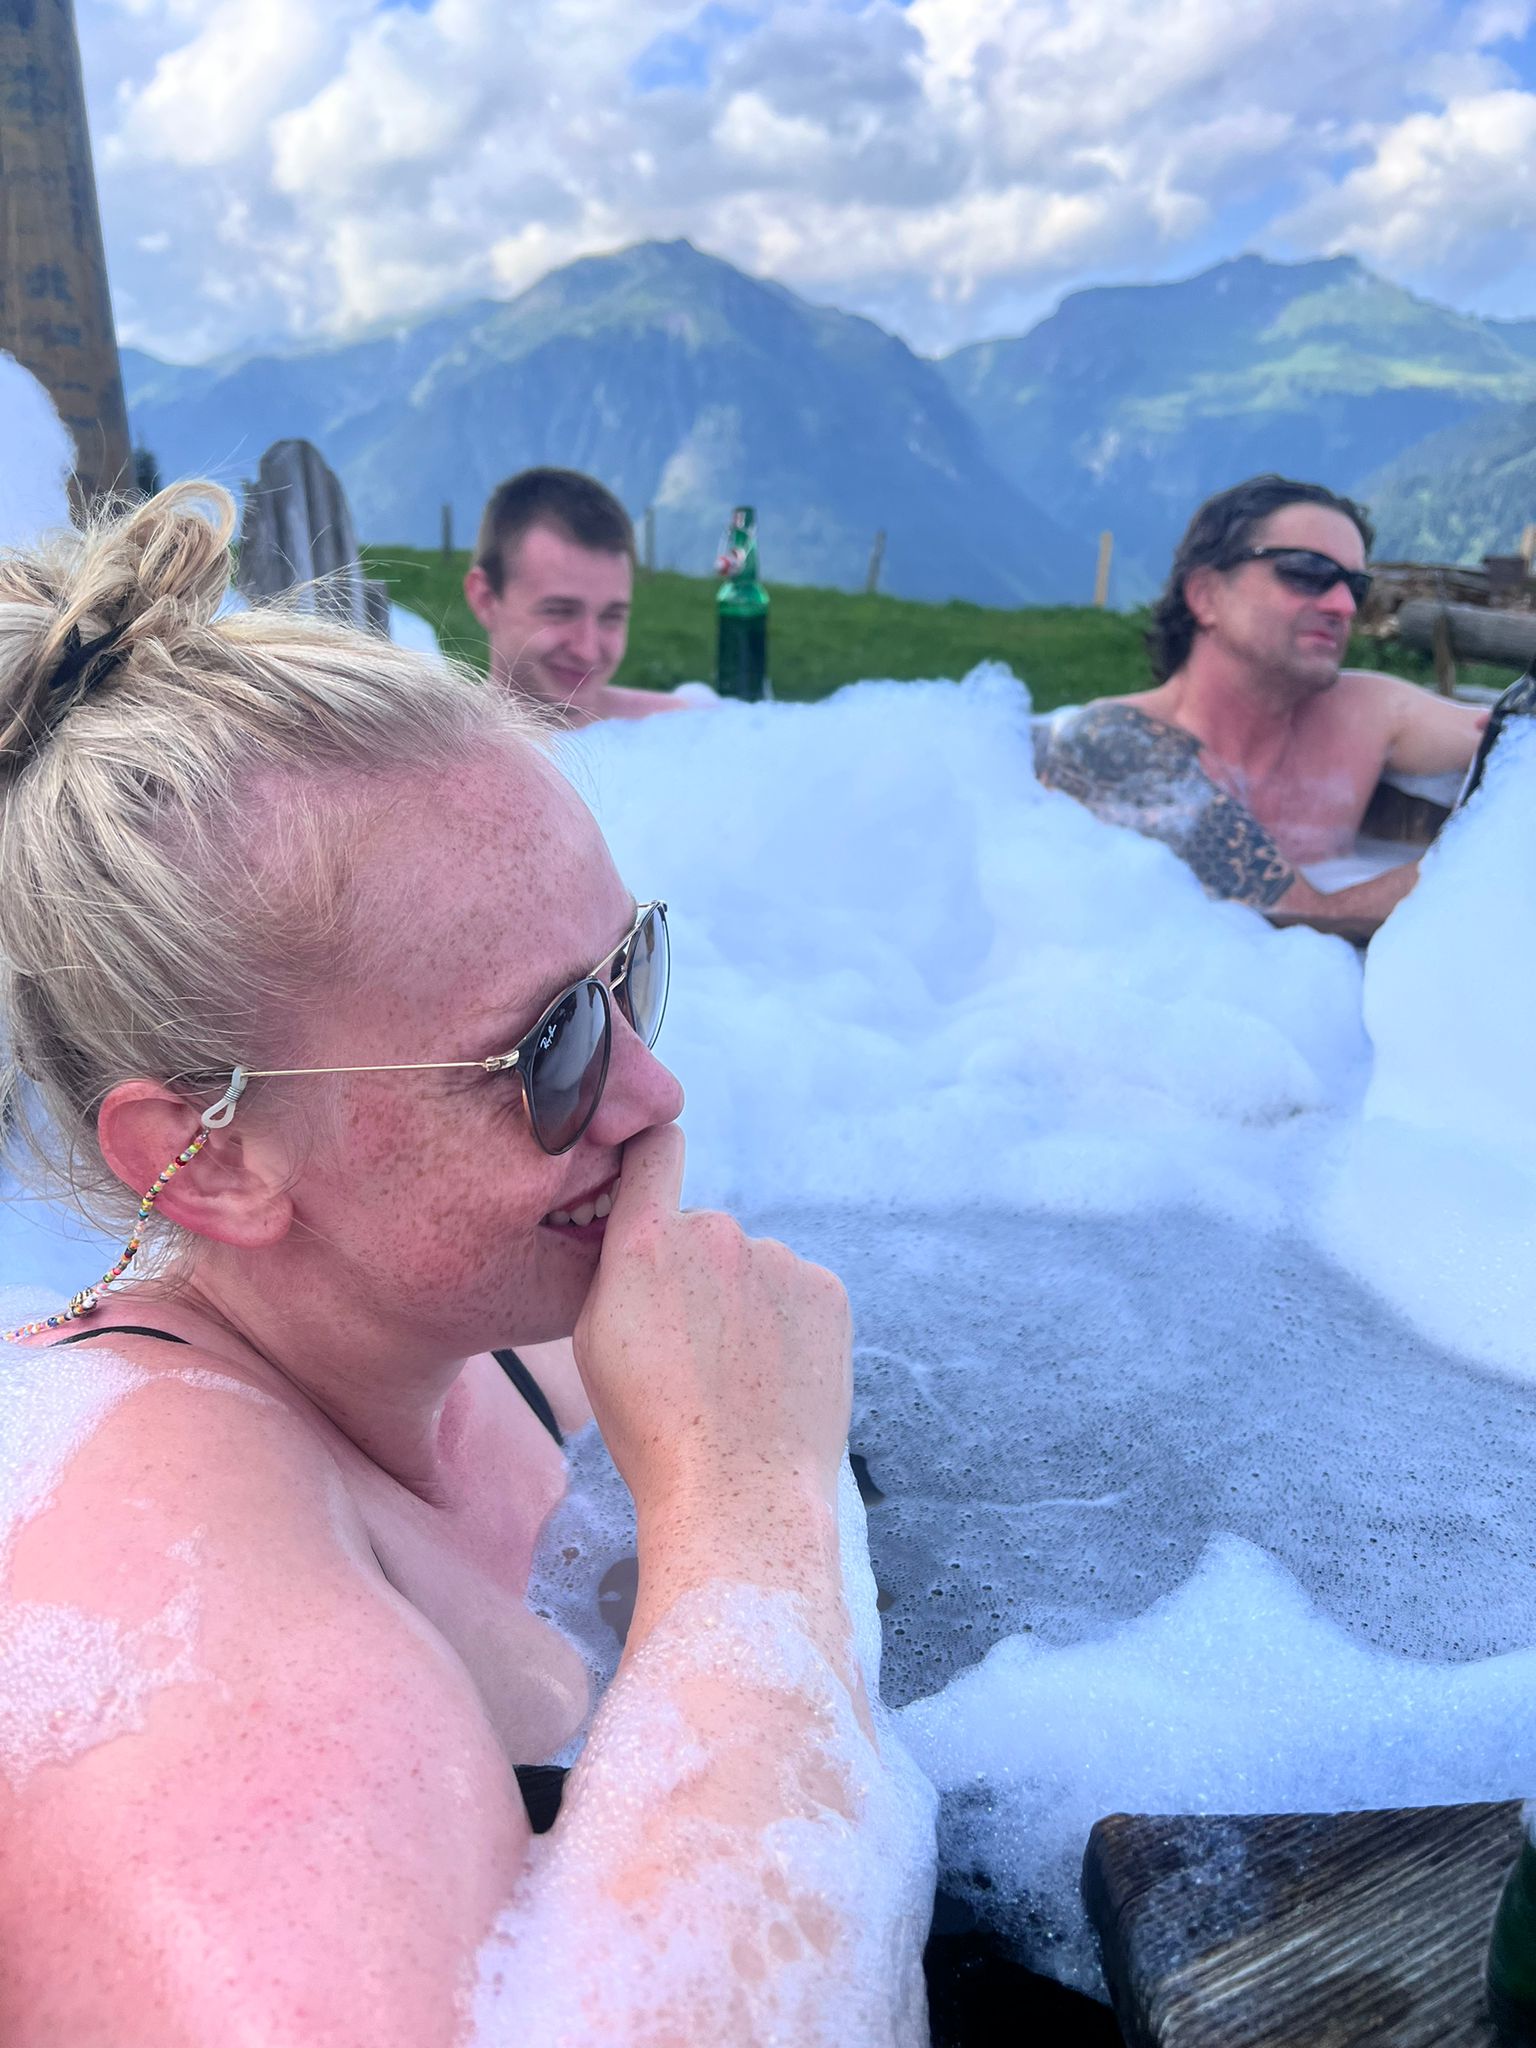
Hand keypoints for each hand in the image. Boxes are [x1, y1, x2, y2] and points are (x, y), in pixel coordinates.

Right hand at [572, 1124, 851, 1517]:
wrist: (737, 1492)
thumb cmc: (651, 1428)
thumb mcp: (595, 1340)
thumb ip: (617, 1267)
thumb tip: (638, 1229)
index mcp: (648, 1242)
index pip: (655, 1150)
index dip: (652, 1158)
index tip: (653, 1170)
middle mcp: (718, 1233)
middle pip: (704, 1233)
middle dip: (697, 1272)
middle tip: (693, 1347)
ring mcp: (780, 1260)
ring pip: (754, 1268)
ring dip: (744, 1301)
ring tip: (737, 1375)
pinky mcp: (827, 1291)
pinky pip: (798, 1292)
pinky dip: (788, 1323)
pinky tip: (774, 1375)